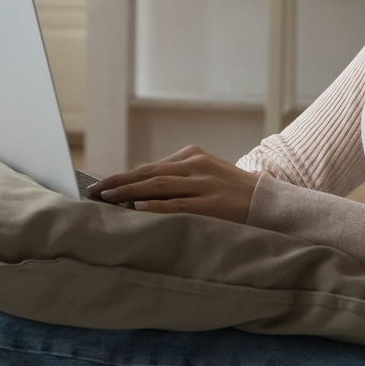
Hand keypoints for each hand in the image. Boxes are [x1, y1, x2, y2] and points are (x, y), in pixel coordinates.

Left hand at [91, 146, 258, 222]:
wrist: (269, 202)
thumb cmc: (232, 193)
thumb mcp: (205, 177)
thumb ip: (177, 181)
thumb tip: (138, 195)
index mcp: (192, 156)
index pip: (150, 167)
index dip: (123, 176)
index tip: (101, 183)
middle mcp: (196, 165)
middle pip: (149, 173)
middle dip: (119, 182)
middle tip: (94, 190)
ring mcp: (205, 183)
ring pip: (159, 186)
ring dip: (129, 192)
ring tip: (107, 198)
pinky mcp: (212, 203)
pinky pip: (178, 204)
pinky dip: (155, 206)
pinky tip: (136, 209)